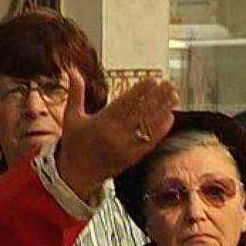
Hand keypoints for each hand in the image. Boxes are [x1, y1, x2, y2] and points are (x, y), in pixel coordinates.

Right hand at [57, 67, 178, 199]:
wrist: (76, 175)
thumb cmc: (74, 144)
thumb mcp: (71, 117)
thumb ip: (75, 93)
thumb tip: (72, 70)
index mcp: (101, 123)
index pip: (124, 104)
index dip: (140, 91)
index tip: (152, 80)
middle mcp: (116, 135)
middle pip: (141, 113)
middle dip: (157, 97)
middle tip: (170, 84)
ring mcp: (126, 147)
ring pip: (148, 126)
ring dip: (163, 110)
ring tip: (174, 96)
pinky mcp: (133, 157)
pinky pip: (150, 142)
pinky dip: (161, 130)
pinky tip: (170, 117)